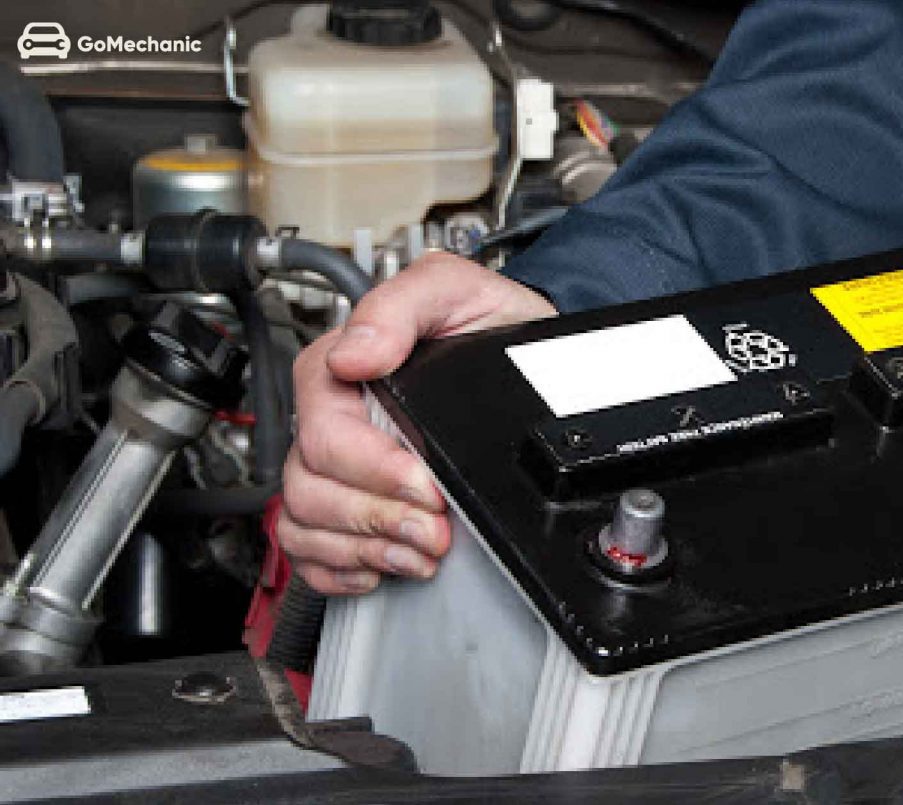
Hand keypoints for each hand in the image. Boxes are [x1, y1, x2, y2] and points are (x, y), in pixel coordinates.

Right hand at [278, 253, 556, 594]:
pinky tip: (382, 564)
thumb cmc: (488, 322)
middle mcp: (334, 419)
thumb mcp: (455, 289)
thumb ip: (402, 304)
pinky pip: (309, 551)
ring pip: (305, 523)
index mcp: (341, 369)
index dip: (374, 469)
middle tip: (434, 529)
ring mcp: (337, 465)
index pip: (324, 433)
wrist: (527, 356)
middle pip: (311, 487)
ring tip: (421, 550)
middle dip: (376, 517)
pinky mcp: (351, 501)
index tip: (426, 485)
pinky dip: (340, 568)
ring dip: (365, 548)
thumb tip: (357, 353)